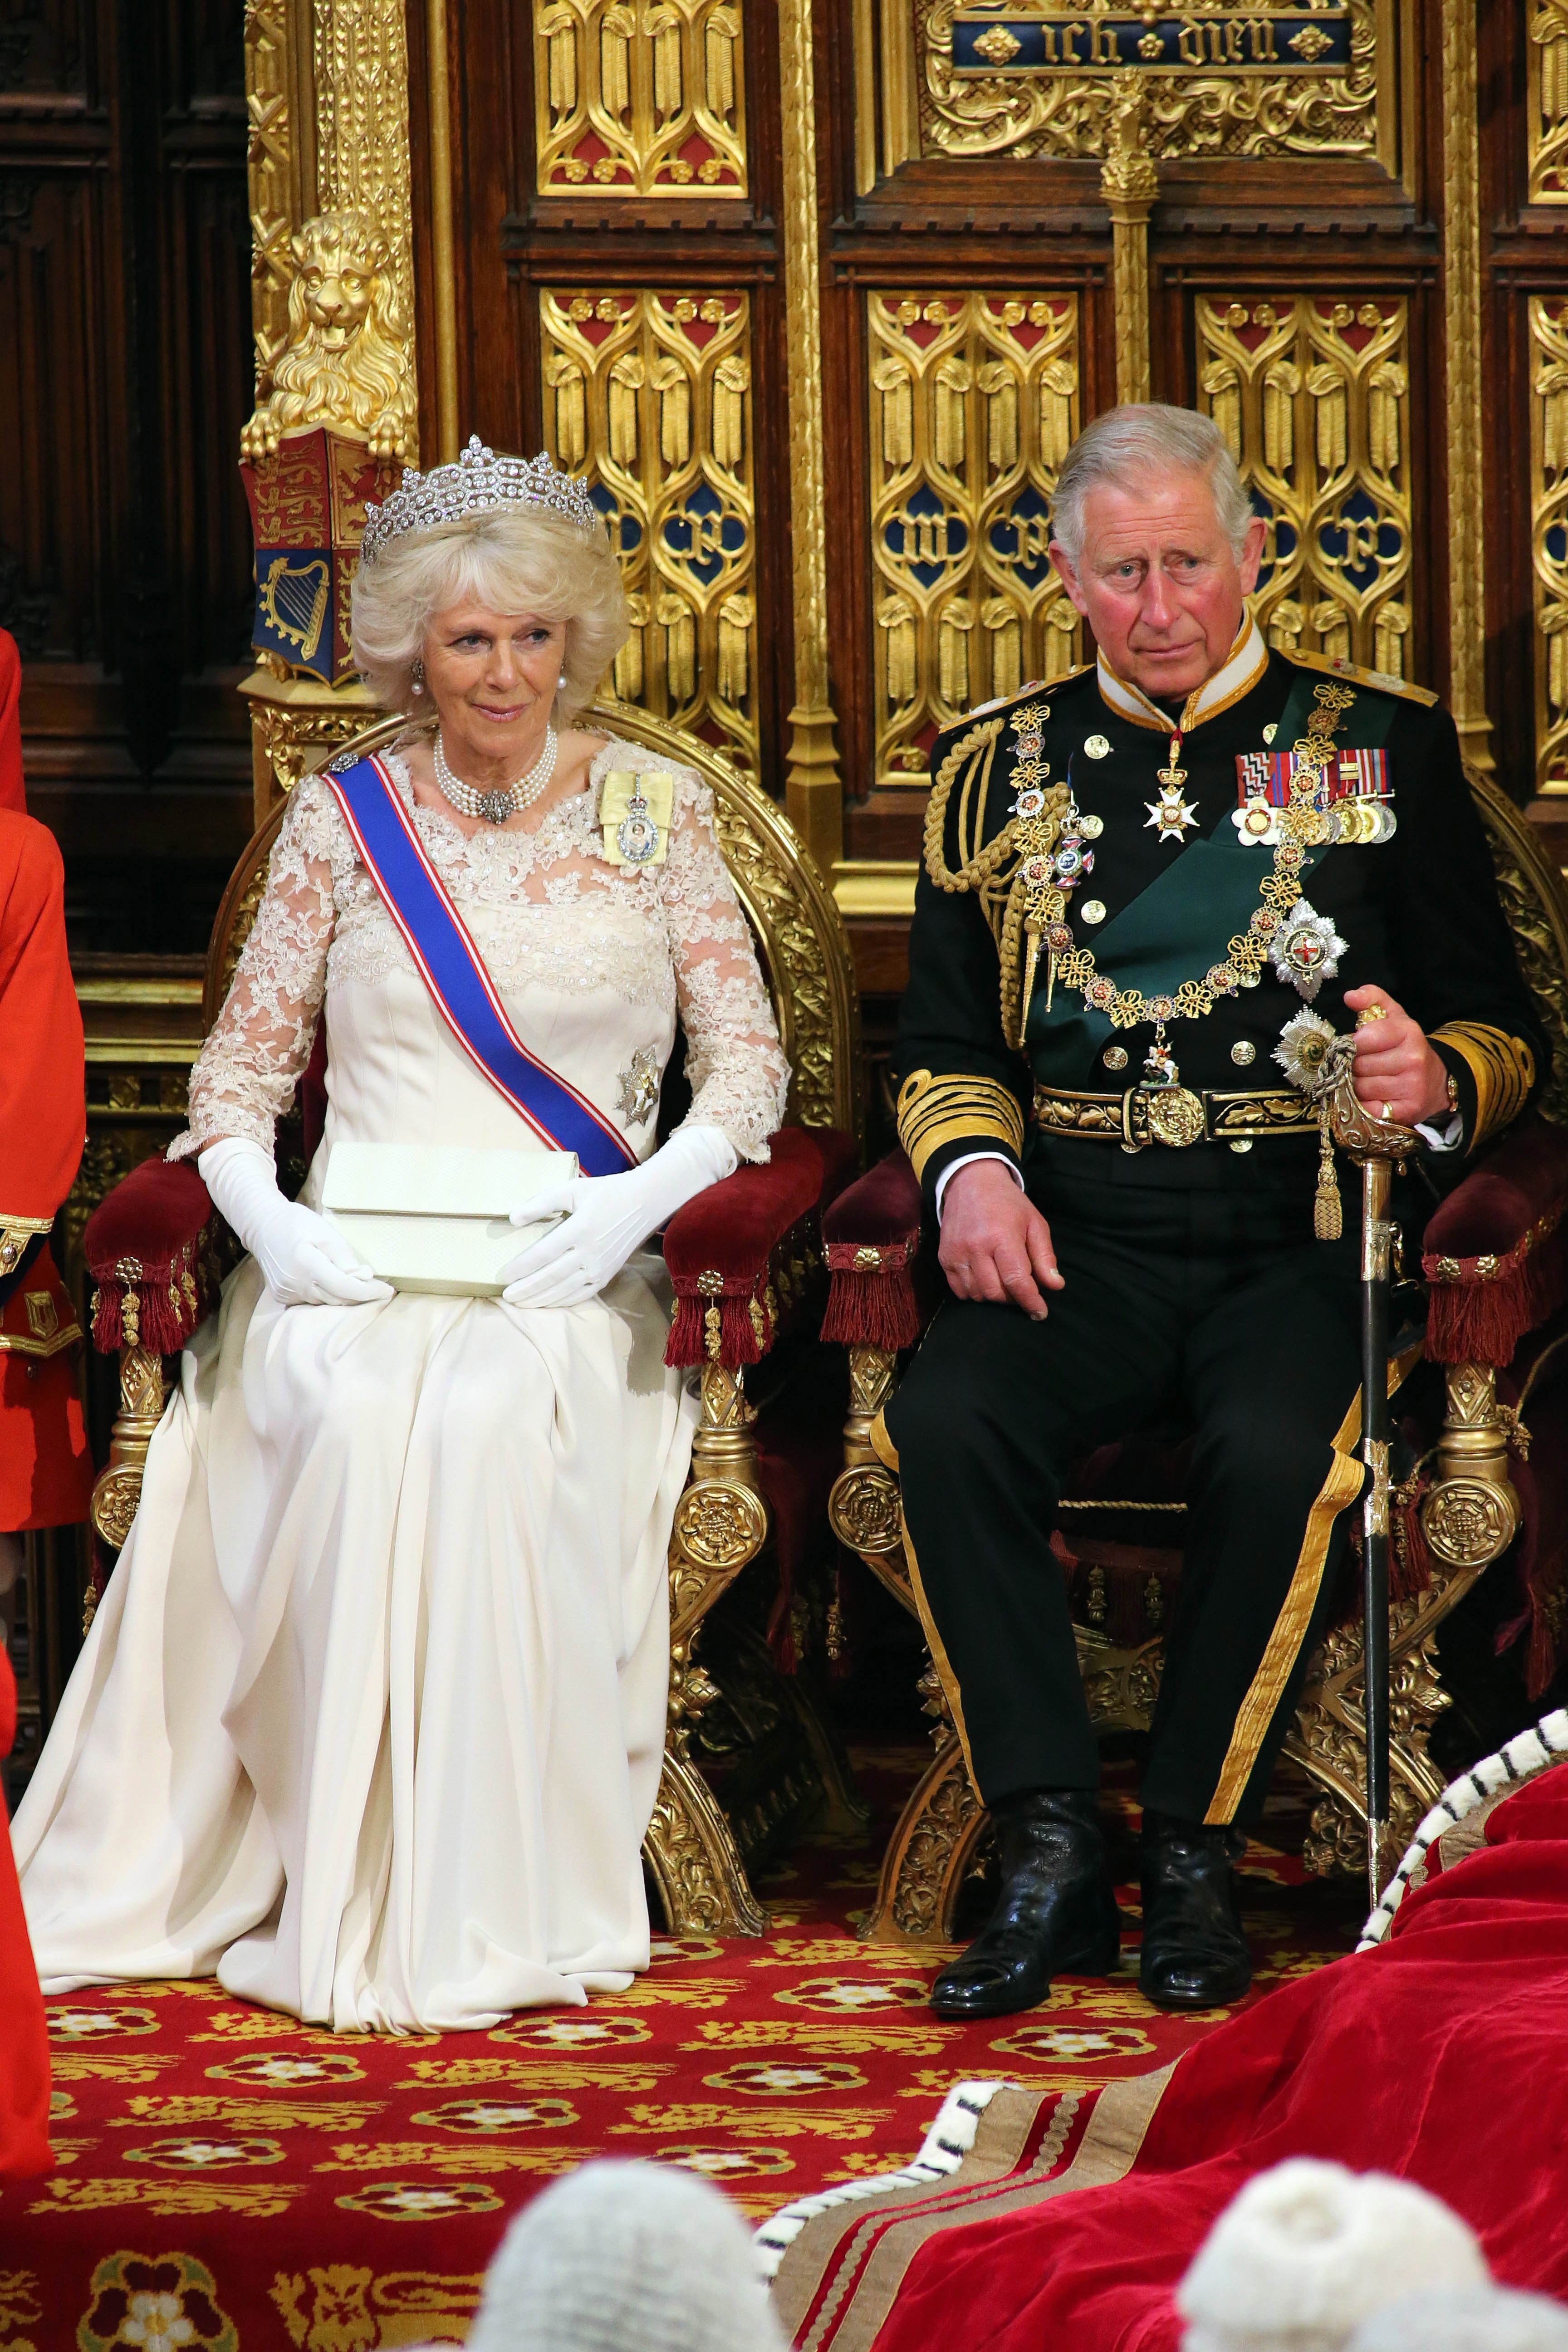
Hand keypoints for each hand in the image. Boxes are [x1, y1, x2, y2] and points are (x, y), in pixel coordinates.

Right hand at [251, 1197, 394, 1307]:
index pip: (344, 1287)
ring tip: (357, 1283)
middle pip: (337, 1299)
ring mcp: (287, 1293)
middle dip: (361, 1296)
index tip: (387, 1290)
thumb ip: (344, 1257)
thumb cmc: (297, 1223)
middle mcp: (295, 1284)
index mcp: (306, 1264)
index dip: (368, 1292)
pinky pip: (313, 1302)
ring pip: (326, 1303)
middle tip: (379, 1288)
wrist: (263, 1226)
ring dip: (344, 1296)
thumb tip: (365, 1278)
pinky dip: (327, 1295)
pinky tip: (332, 1283)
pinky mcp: (283, 1297)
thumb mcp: (325, 1232)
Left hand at [501, 1125, 735, 1309]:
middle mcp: (589, 1253)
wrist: (644, 1204)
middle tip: (505, 1296)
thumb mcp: (572, 1189)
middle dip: (526, 1289)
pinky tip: (546, 1304)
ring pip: (564, 1290)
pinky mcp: (606, 1276)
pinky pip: (581, 1295)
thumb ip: (541, 1202)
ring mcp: (599, 1267)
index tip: (503, 1274)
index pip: (543, 1254)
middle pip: (550, 1277)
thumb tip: (512, 1217)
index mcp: (579, 1229)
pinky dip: (561, 1301)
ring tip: (519, 1303)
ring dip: (539, 1299)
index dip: (521, 1267)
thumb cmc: (605, 1193)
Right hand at [938, 1161, 1064, 1319]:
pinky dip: (975, 1293)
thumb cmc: (1008, 1204)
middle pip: (996, 1293)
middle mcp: (975, 1247)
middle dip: (1013, 1298)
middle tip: (1021, 1288)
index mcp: (1002, 1236)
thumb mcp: (1035, 1223)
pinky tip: (985, 1279)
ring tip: (1003, 1280)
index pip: (1016, 1280)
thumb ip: (1045, 1257)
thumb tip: (1055, 1286)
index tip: (1040, 1312)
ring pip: (978, 1295)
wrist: (970, 1182)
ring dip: (994, 1296)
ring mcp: (956, 1253)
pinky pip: (959, 1290)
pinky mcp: (944, 1257)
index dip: (1030, 1301)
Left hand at [1343, 986, 1451, 1126]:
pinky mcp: (1407, 1111)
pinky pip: (1368, 1108)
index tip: (1359, 1046)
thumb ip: (1372, 999)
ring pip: (1360, 1087)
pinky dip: (1365, 1104)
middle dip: (1354, 1066)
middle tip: (1364, 1066)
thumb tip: (1350, 996)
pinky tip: (1373, 1098)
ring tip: (1370, 1081)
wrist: (1435, 1082)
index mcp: (1408, 1032)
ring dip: (1357, 1086)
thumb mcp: (1393, 1017)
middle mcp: (1413, 1059)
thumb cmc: (1405, 1048)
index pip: (1364, 1038)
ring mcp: (1412, 1086)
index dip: (1354, 1045)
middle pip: (1358, 1065)